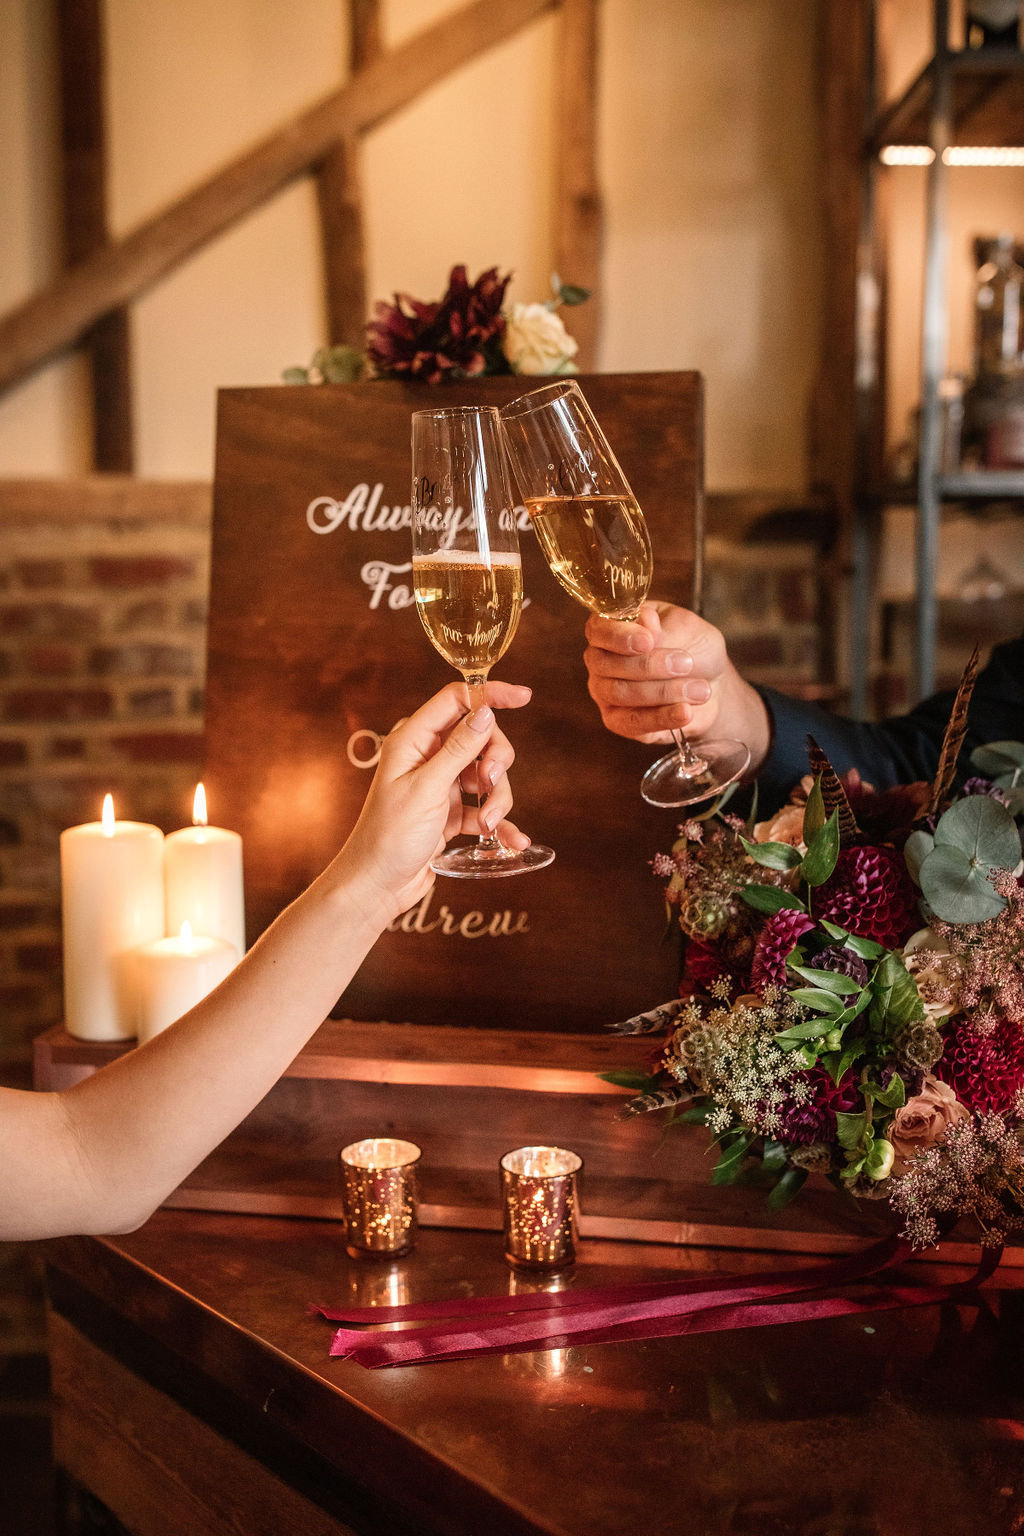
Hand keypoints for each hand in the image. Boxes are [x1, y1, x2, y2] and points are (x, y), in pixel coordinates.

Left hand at [338, 681, 532, 919]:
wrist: (377, 886)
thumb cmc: (389, 836)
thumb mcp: (427, 788)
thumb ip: (459, 749)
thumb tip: (485, 711)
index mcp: (413, 740)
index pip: (457, 700)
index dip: (490, 695)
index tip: (525, 696)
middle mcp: (428, 757)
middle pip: (480, 737)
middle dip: (495, 760)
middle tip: (489, 784)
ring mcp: (441, 784)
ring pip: (487, 773)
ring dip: (496, 798)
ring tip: (486, 824)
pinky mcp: (451, 811)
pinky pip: (485, 805)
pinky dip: (499, 821)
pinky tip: (512, 839)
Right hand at [583, 601, 770, 768]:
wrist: (713, 682)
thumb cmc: (694, 647)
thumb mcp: (686, 628)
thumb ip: (662, 627)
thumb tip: (644, 621)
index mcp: (611, 628)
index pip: (598, 629)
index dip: (619, 636)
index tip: (648, 640)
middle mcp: (601, 661)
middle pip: (606, 664)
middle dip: (648, 665)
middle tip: (686, 662)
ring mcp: (606, 693)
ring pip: (619, 693)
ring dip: (663, 691)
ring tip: (699, 689)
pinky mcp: (620, 722)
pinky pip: (632, 722)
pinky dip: (662, 717)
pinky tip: (685, 711)